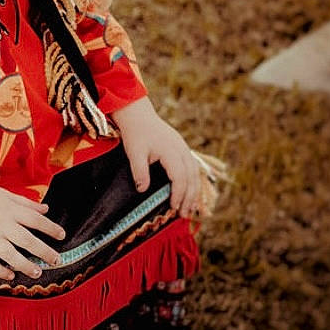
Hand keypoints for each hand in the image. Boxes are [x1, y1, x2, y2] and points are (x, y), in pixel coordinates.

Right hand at [0, 184, 64, 282]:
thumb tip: (46, 209)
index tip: (61, 235)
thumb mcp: (4, 194)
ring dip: (25, 265)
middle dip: (44, 251)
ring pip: (11, 255)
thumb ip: (26, 203)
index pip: (36, 220)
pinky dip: (1, 271)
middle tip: (56, 260)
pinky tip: (11, 274)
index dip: (50, 228)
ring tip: (37, 272)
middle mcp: (2, 225)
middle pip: (27, 240)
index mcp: (10, 210)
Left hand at [112, 96, 201, 218]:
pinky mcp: (182, 148)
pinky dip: (193, 182)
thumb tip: (143, 190)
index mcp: (171, 150)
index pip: (180, 177)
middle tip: (184, 214)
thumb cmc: (135, 133)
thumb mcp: (134, 152)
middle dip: (190, 197)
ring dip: (194, 191)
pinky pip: (192, 167)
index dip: (178, 193)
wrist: (138, 114)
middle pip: (192, 177)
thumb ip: (139, 171)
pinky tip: (190, 193)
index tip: (173, 207)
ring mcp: (183, 148)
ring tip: (190, 209)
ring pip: (195, 172)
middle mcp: (181, 149)